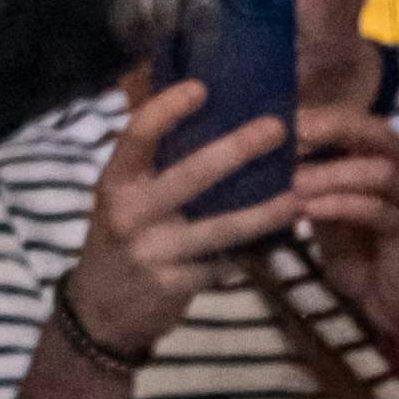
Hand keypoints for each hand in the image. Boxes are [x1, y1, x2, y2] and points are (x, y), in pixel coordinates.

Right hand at [62, 79, 301, 362]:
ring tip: (298, 195)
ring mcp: (152, 253)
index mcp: (116, 181)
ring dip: (264, 212)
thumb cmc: (123, 235)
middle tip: (277, 128)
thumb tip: (203, 102)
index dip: (167, 109)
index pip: (137, 136)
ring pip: (219, 228)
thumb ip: (153, 161)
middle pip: (189, 176)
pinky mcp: (173, 286)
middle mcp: (130, 214)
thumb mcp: (123, 195)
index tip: (202, 88)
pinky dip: (253, 249)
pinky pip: (223, 262)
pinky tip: (282, 235)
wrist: (100, 310)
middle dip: (237, 150)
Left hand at [285, 93, 398, 341]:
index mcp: (393, 153)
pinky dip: (340, 207)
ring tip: (294, 182)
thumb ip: (312, 179)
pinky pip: (377, 211)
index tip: (281, 119)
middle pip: (376, 132)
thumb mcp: (328, 208)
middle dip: (331, 128)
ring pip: (379, 172)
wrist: (395, 303)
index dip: (321, 116)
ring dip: (332, 174)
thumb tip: (269, 150)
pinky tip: (310, 211)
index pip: (358, 120)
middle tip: (292, 134)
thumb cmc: (360, 252)